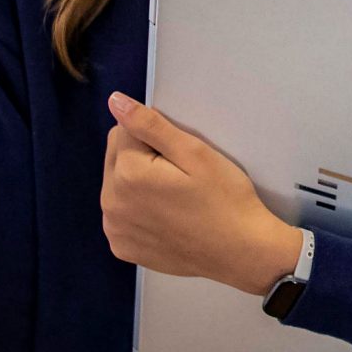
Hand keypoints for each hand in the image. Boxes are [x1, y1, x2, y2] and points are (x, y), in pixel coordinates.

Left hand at [102, 94, 302, 297]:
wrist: (241, 251)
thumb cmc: (225, 197)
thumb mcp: (196, 153)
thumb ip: (151, 125)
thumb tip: (114, 101)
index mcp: (127, 174)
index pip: (124, 131)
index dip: (155, 137)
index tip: (182, 156)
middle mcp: (110, 203)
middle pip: (116, 157)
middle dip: (142, 157)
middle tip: (181, 175)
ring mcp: (114, 229)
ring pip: (117, 186)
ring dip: (138, 183)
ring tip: (175, 196)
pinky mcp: (121, 248)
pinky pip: (122, 214)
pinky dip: (138, 210)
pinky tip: (167, 217)